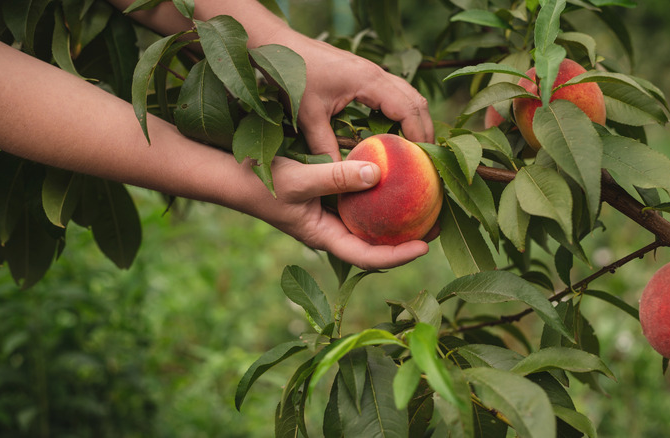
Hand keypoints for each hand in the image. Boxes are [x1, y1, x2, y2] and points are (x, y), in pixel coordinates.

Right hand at [243, 156, 430, 269]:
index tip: (425, 246)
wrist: (232, 176)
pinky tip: (396, 182)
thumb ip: (336, 176)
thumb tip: (379, 173)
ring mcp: (329, 218)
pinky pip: (359, 205)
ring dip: (395, 220)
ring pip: (368, 225)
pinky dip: (378, 199)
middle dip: (406, 240)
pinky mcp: (327, 202)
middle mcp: (330, 232)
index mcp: (324, 237)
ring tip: (425, 205)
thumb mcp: (299, 178)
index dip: (398, 257)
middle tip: (437, 224)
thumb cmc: (260, 182)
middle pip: (375, 245)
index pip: (367, 257)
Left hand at [285, 36, 433, 159]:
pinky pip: (394, 93)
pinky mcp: (364, 74)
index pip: (407, 109)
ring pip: (408, 95)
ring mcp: (372, 72)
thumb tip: (339, 179)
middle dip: (425, 129)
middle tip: (427, 159)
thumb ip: (325, 147)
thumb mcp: (308, 116)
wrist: (280, 47)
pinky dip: (402, 112)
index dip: (419, 134)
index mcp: (368, 81)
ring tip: (417, 148)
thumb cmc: (293, 76)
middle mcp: (376, 74)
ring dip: (416, 120)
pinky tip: (395, 132)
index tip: (423, 160)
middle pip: (416, 101)